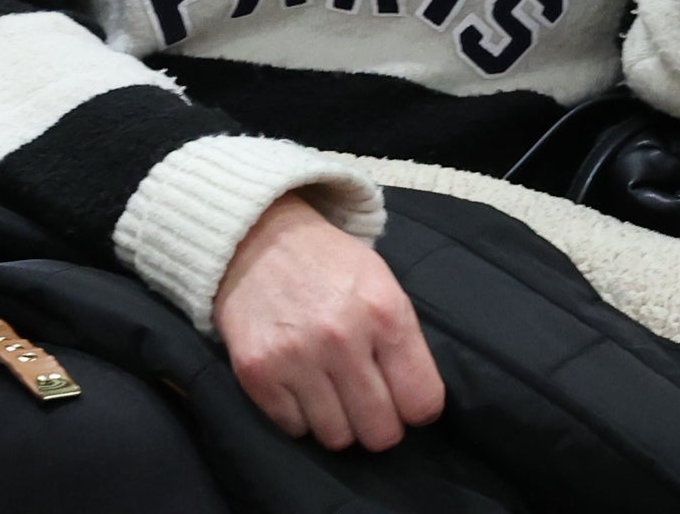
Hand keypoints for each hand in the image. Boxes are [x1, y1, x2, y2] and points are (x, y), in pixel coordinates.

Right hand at [213, 193, 444, 451]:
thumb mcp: (384, 284)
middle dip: (381, 426)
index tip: (408, 403)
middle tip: (371, 406)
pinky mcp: (258, 375)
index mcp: (386, 312)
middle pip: (380, 432)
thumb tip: (418, 404)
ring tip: (335, 393)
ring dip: (340, 423)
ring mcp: (296, 359)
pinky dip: (302, 417)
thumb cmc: (331, 266)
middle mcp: (343, 339)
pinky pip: (295, 429)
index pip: (421, 401)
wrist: (258, 241)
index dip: (418, 410)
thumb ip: (403, 340)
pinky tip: (302, 387)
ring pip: (337, 438)